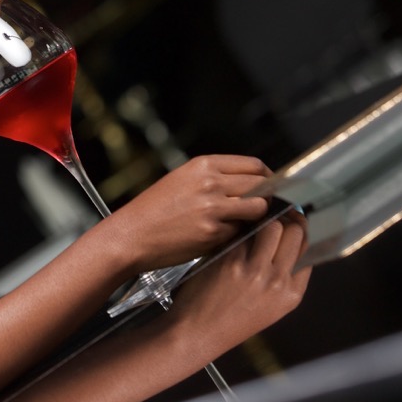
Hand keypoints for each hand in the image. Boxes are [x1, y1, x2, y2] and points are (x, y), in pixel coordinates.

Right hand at [110, 155, 273, 272]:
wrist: (130, 235)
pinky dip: (234, 235)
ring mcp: (213, 208)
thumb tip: (249, 184)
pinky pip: (239, 232)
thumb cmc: (152, 211)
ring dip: (255, 217)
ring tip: (239, 223)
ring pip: (257, 208)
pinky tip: (216, 236)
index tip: (270, 186)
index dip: (268, 177)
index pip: (254, 165)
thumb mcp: (181, 180)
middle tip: (264, 207)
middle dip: (267, 197)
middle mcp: (211, 182)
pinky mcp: (213, 232)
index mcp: (203, 165)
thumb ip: (214, 178)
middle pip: (261, 185)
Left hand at [169, 213, 310, 354]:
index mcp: (292, 293)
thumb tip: (286, 240)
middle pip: (295, 232)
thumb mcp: (269, 305)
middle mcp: (278, 281)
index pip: (309, 248)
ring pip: (273, 225)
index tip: (292, 218)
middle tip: (273, 208)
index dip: (300, 228)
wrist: (197, 333)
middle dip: (286, 216)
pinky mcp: (231, 261)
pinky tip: (234, 222)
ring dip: (264, 216)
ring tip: (253, 213)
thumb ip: (281, 276)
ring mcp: (256, 271)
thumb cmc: (229, 318)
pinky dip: (241, 224)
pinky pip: (244, 232)